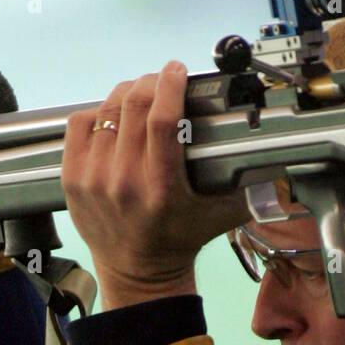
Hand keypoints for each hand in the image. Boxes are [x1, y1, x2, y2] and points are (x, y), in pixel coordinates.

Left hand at [62, 61, 249, 309]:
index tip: (178, 71)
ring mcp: (94, 179)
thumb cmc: (180, 240)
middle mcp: (124, 182)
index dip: (170, 84)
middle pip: (134, 105)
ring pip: (106, 109)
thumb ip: (246, 182)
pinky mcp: (73, 178)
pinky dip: (97, 111)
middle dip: (152, 82)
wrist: (137, 273)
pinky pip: (79, 123)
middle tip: (162, 81)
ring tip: (140, 96)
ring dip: (126, 94)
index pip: (161, 119)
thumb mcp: (221, 214)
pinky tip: (112, 117)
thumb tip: (270, 149)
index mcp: (162, 188)